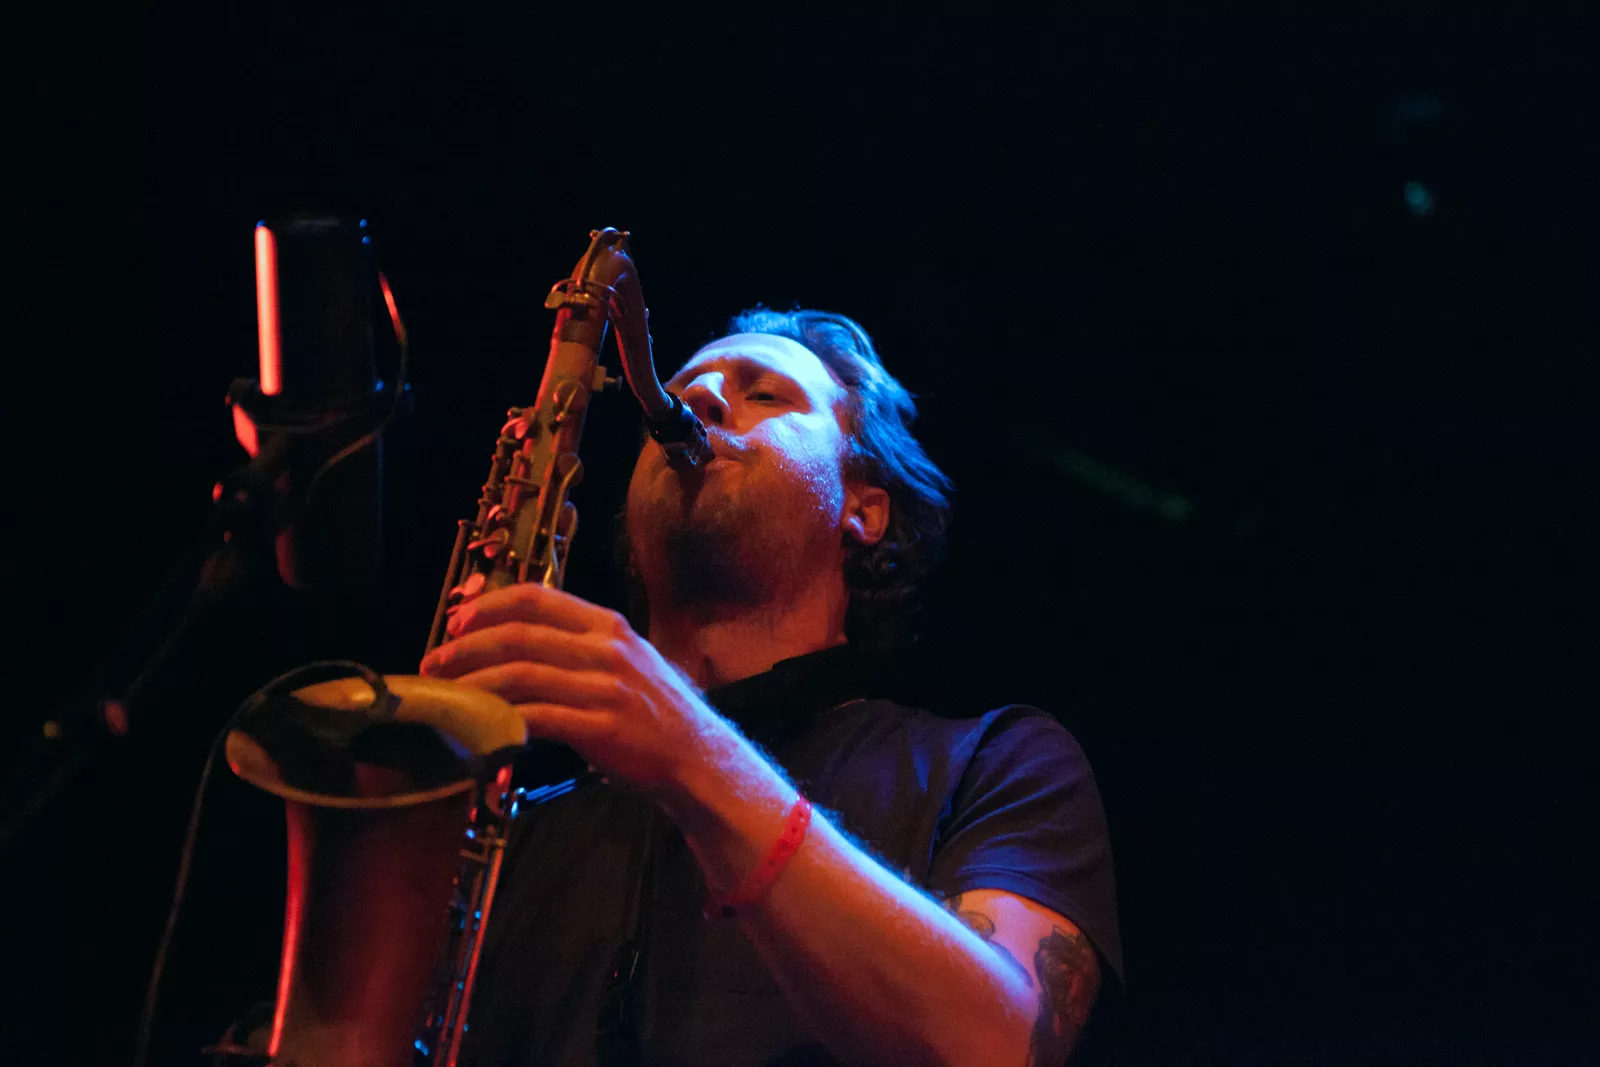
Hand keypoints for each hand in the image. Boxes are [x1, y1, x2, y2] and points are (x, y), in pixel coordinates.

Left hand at [417, 583, 725, 797]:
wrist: (697, 758)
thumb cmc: (654, 711)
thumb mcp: (627, 660)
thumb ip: (580, 646)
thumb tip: (515, 642)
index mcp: (608, 625)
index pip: (537, 597)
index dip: (489, 606)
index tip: (457, 621)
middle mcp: (606, 648)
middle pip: (519, 634)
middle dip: (467, 648)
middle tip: (436, 665)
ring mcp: (605, 687)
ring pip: (521, 675)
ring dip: (475, 685)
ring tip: (450, 698)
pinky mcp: (601, 727)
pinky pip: (537, 717)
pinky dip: (502, 722)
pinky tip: (483, 729)